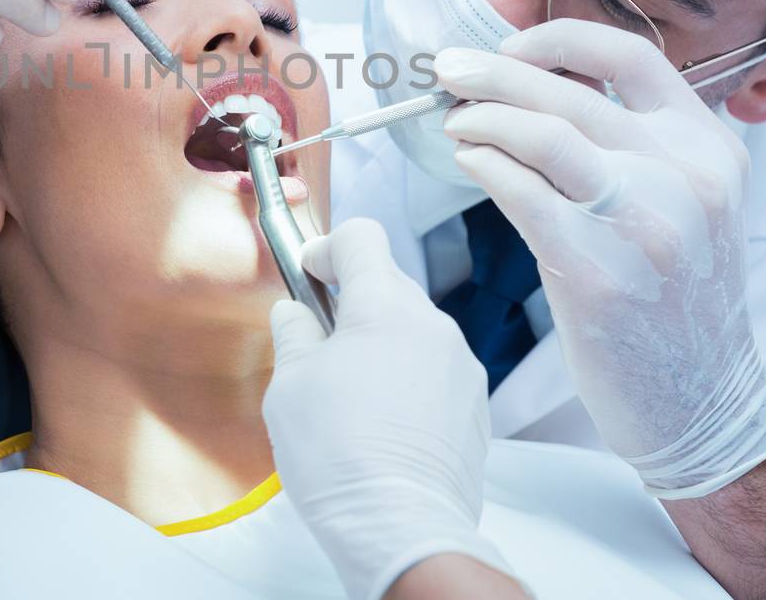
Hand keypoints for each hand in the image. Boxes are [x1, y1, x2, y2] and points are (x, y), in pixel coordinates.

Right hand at [264, 219, 524, 599]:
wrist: (400, 528)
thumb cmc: (338, 453)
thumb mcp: (290, 384)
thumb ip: (294, 333)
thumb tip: (297, 313)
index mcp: (385, 306)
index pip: (362, 236)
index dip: (328, 248)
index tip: (308, 272)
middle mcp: (433, 326)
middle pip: (389, 285)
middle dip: (353, 303)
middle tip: (320, 344)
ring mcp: (461, 368)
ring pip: (414, 332)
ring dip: (383, 345)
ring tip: (350, 397)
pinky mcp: (475, 409)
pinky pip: (435, 373)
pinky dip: (409, 383)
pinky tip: (383, 426)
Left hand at [436, 19, 765, 498]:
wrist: (704, 397)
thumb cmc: (678, 297)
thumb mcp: (688, 201)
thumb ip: (637, 145)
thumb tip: (532, 90)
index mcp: (709, 146)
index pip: (630, 56)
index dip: (557, 39)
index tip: (508, 47)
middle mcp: (685, 174)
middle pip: (569, 92)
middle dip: (492, 73)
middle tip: (446, 71)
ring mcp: (643, 222)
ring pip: (543, 133)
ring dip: (481, 117)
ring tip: (452, 122)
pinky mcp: (596, 270)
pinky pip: (521, 191)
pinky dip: (483, 165)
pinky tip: (468, 163)